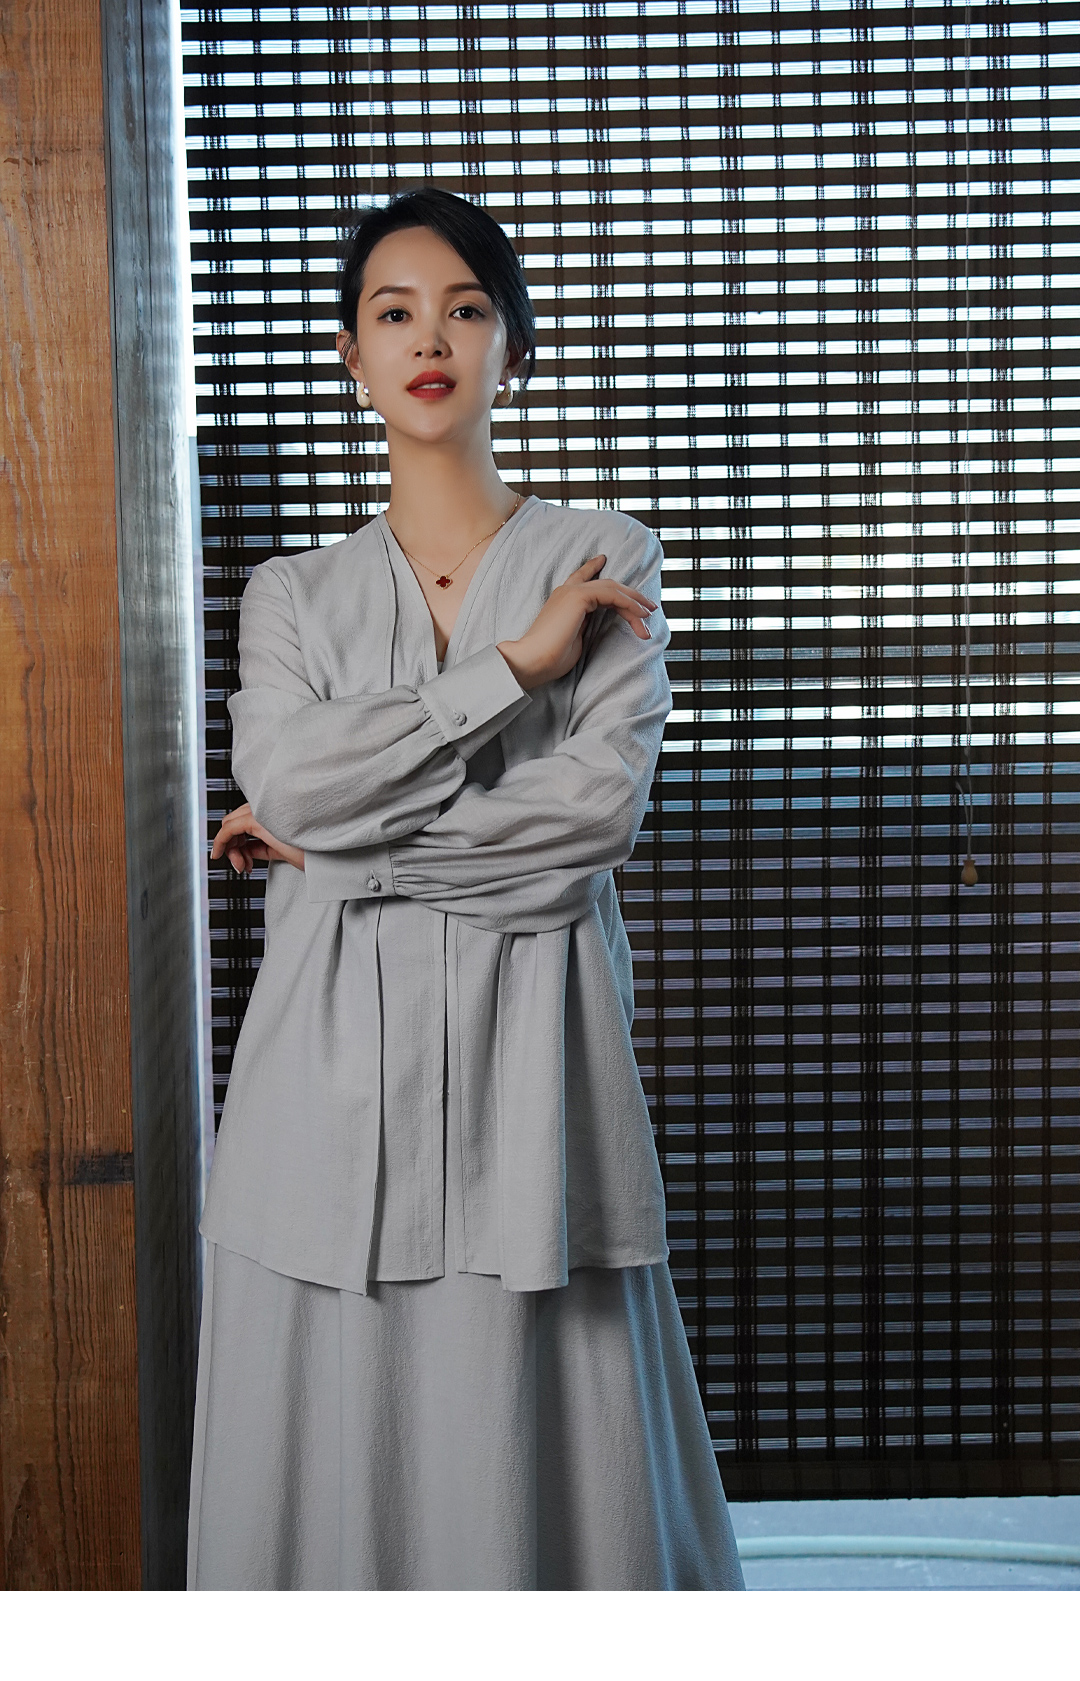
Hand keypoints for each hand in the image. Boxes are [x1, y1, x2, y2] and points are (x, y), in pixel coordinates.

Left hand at [211, 803, 305, 874]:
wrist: (325, 858)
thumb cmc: (312, 854)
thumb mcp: (280, 850)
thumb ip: (261, 847)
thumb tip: (243, 851)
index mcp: (276, 810)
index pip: (246, 821)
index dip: (240, 843)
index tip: (244, 863)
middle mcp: (268, 806)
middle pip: (235, 821)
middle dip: (234, 847)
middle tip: (242, 866)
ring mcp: (263, 810)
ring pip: (230, 825)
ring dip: (231, 849)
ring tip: (242, 866)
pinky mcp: (257, 820)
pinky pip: (228, 829)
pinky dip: (221, 843)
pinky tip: (219, 854)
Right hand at [496, 555, 656, 690]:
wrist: (532, 660)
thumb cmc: (549, 657)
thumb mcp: (573, 638)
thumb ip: (583, 626)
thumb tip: (593, 624)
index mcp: (563, 600)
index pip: (581, 577)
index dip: (592, 567)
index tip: (602, 559)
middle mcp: (567, 591)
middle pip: (606, 585)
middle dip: (629, 594)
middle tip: (648, 605)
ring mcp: (573, 592)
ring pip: (613, 589)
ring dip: (634, 603)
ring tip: (649, 615)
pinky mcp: (579, 597)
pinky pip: (612, 596)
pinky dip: (629, 605)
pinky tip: (640, 616)